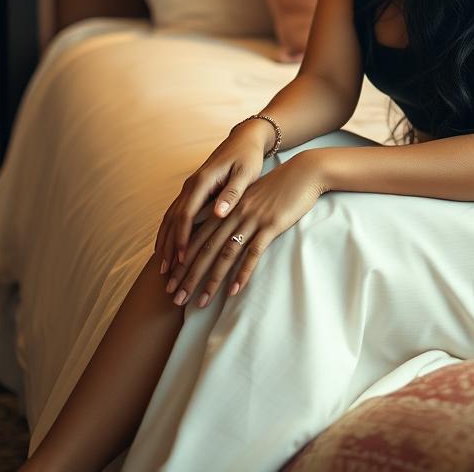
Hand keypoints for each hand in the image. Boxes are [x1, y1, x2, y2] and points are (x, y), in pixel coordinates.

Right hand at [154, 117, 271, 274]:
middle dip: (169, 247)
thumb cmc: (248, 157)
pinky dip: (169, 232)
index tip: (182, 259)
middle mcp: (191, 185)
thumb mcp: (245, 174)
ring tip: (163, 268)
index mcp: (203, 181)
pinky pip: (175, 214)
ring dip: (166, 242)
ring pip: (171, 218)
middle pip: (173, 219)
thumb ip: (232, 193)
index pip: (187, 214)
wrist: (244, 138)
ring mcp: (189, 187)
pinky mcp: (192, 191)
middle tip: (167, 274)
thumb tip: (218, 213)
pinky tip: (168, 249)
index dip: (183, 238)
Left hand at [163, 152, 326, 307]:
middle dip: (188, 276)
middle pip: (206, 249)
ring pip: (226, 254)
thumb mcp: (250, 197)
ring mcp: (252, 219)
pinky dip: (242, 273)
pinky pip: (253, 253)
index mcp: (226, 208)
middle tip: (175, 298)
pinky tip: (234, 290)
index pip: (196, 238)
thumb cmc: (277, 186)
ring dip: (212, 280)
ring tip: (201, 302)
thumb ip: (233, 213)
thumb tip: (219, 233)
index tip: (170, 282)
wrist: (304, 172)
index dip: (182, 261)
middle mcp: (234, 214)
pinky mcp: (270, 225)